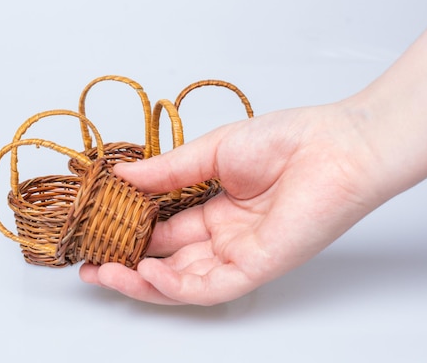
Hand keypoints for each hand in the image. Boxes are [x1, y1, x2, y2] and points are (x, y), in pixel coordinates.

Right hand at [79, 103, 381, 304]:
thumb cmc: (284, 140)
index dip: (131, 233)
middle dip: (129, 265)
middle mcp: (226, 236)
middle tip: (92, 265)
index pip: (165, 229)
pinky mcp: (258, 266)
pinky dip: (177, 286)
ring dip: (144, 282)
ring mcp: (241, 254)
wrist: (335, 144)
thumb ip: (166, 171)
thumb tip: (121, 174)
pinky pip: (211, 286)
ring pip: (185, 282)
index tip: (98, 229)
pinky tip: (147, 274)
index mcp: (217, 208)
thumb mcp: (210, 150)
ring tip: (105, 274)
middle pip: (169, 261)